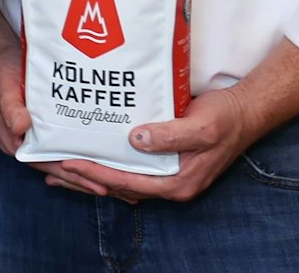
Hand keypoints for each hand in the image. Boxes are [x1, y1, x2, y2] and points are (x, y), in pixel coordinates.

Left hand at [46, 85, 260, 201]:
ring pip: (123, 179)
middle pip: (120, 187)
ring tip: (60, 170)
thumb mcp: (202, 126)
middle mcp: (171, 183)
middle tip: (52, 170)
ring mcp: (167, 173)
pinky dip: (108, 164)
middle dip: (86, 180)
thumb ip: (172, 135)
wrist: (247, 110)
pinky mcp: (164, 159)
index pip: (128, 184)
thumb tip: (136, 140)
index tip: (69, 164)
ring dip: (93, 175)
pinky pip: (130, 167)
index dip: (97, 175)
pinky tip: (90, 154)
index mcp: (178, 182)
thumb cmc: (227, 118)